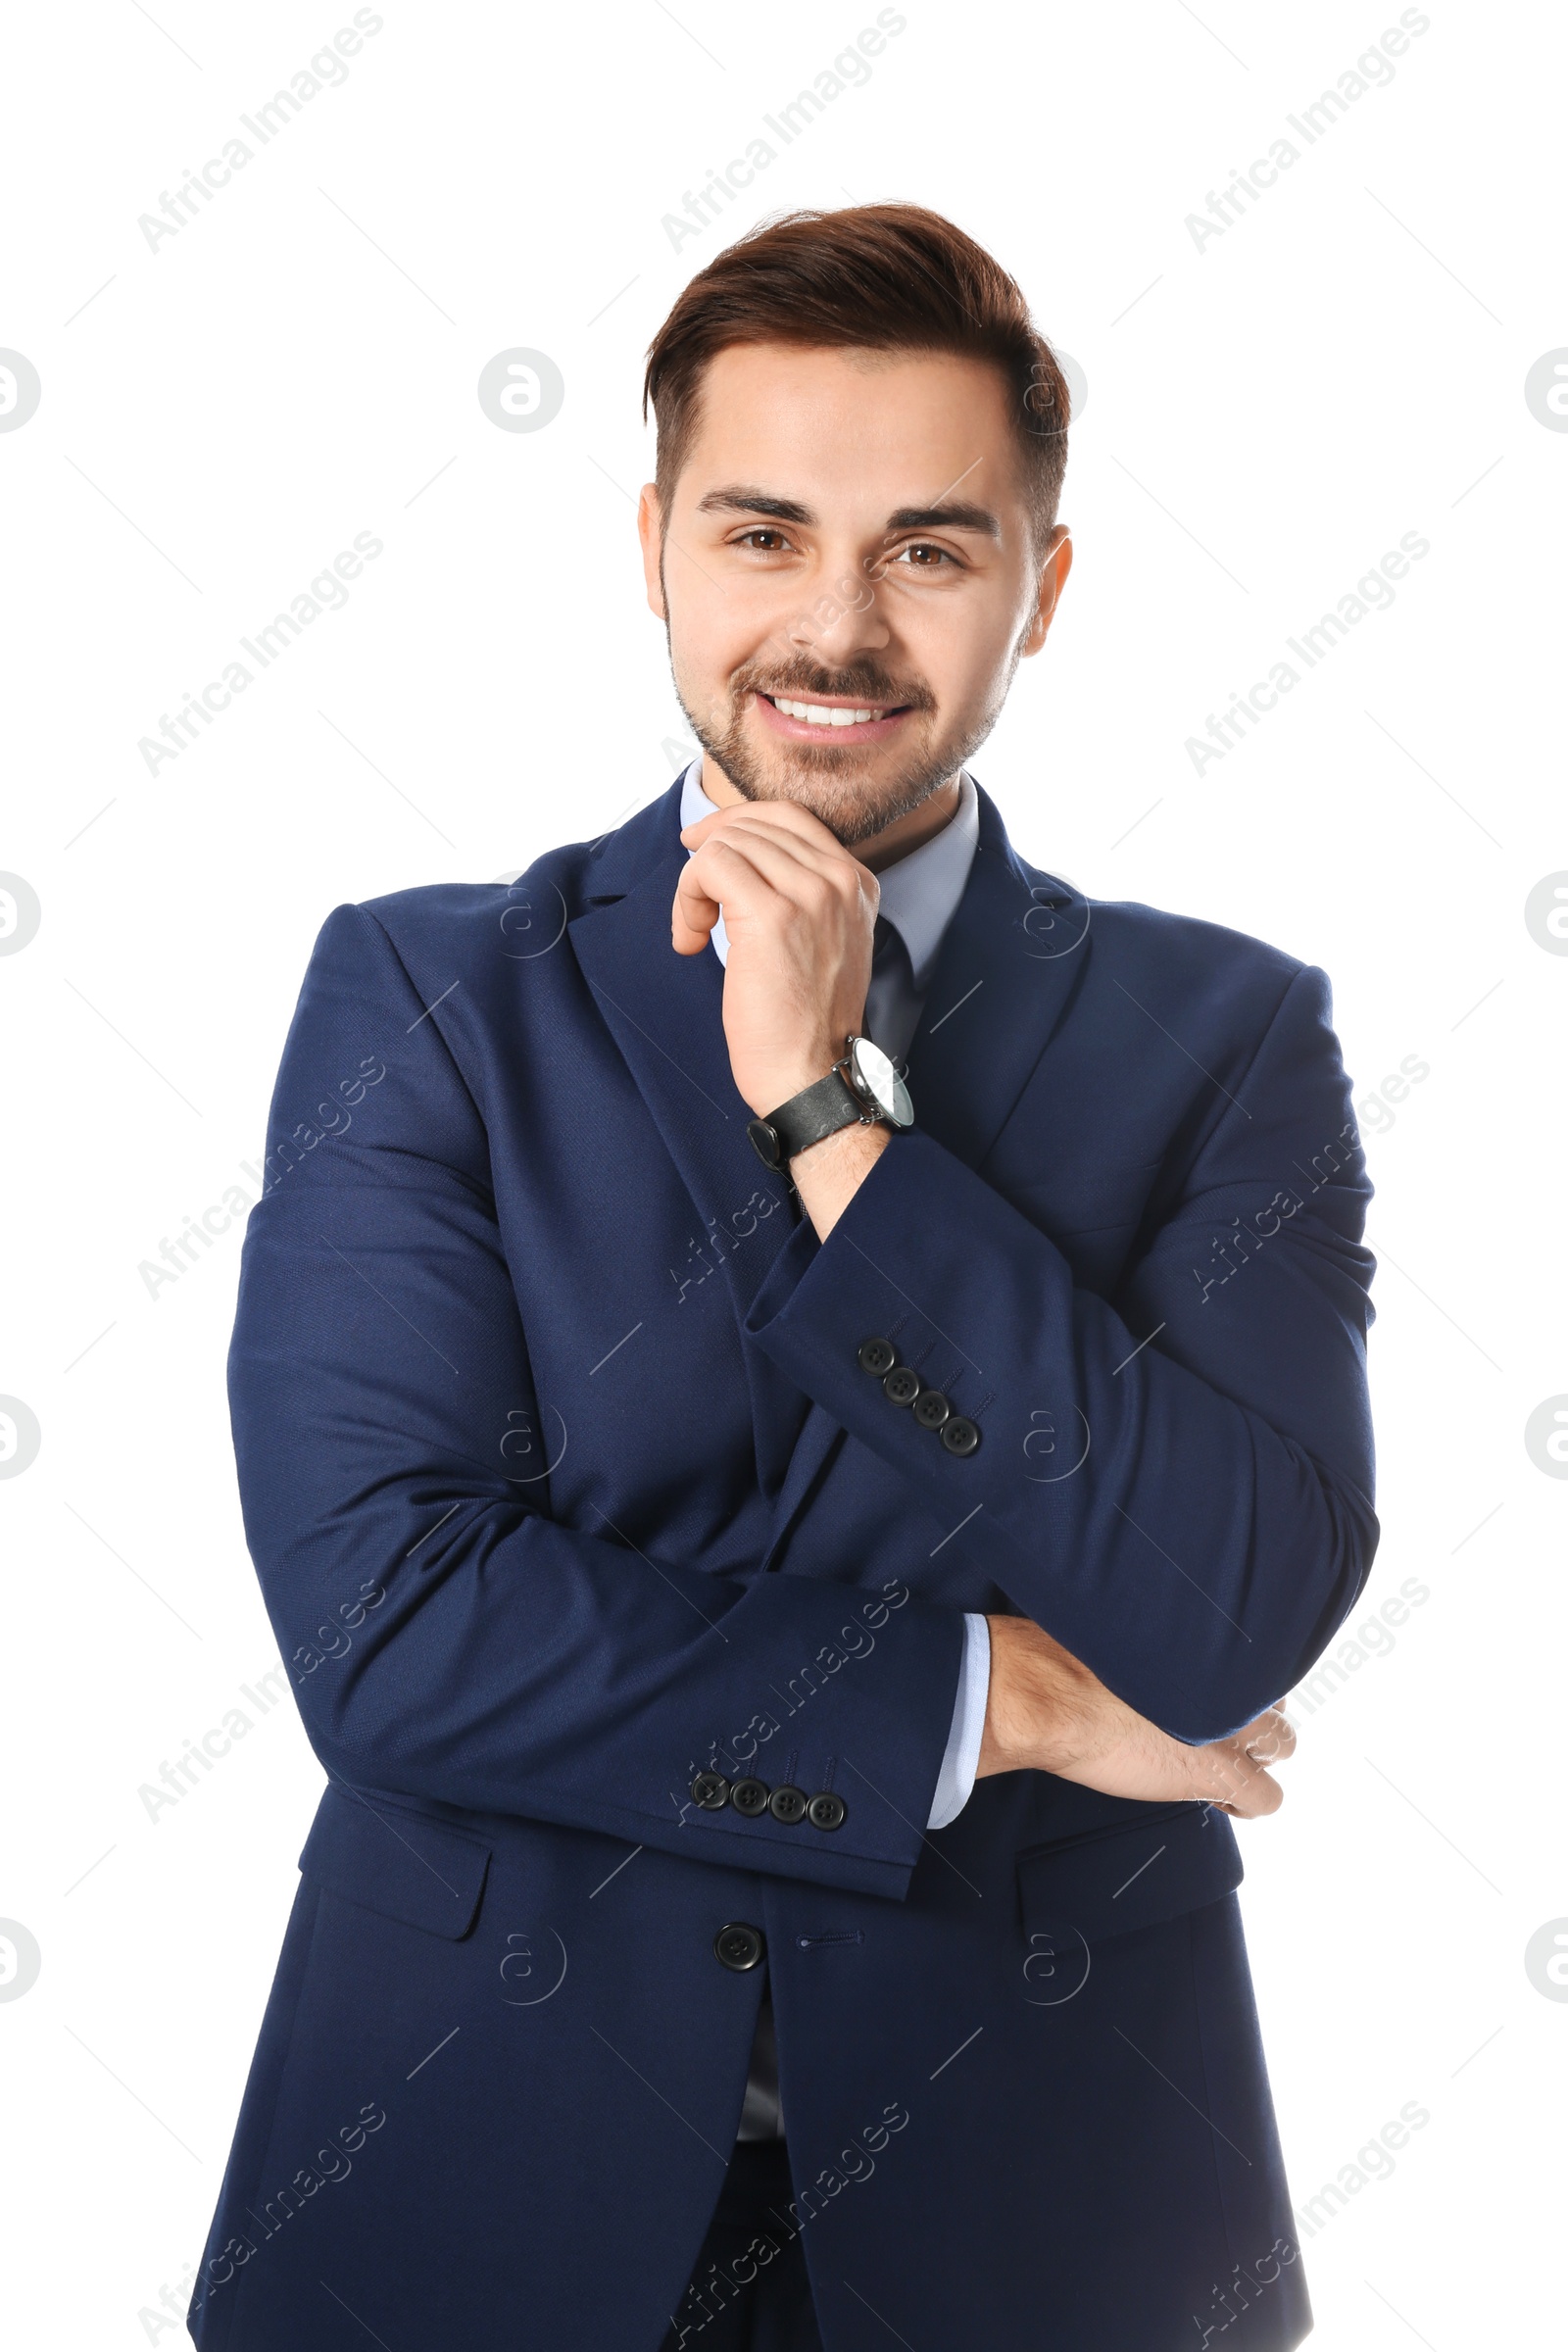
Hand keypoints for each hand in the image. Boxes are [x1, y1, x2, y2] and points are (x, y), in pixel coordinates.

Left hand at [674, 800, 878, 1117]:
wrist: (812, 1076)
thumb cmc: (804, 1025)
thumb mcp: (822, 943)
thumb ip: (799, 895)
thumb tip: (734, 857)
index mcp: (857, 883)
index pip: (789, 819)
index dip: (734, 825)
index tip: (700, 849)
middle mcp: (840, 880)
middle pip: (754, 825)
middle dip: (709, 860)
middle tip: (695, 910)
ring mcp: (810, 893)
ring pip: (727, 843)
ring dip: (693, 886)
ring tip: (695, 931)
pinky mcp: (772, 915)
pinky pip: (710, 866)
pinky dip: (686, 897)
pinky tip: (690, 939)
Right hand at [977, 1614, 1294, 1818]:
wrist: (1057, 1696)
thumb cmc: (1077, 1655)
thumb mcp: (1133, 1628)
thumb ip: (1173, 1639)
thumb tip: (1170, 1644)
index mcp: (1220, 1638)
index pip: (1264, 1663)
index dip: (1238, 1685)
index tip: (1214, 1695)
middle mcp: (1239, 1681)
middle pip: (1277, 1702)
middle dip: (1250, 1718)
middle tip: (1212, 1728)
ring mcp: (1237, 1729)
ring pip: (1281, 1747)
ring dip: (1250, 1755)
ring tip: (1215, 1761)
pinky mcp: (1221, 1774)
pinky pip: (1264, 1797)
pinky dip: (1245, 1800)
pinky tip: (1221, 1796)